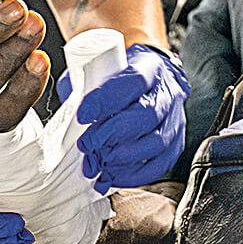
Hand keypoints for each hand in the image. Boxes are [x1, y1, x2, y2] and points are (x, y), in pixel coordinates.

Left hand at [60, 44, 189, 191]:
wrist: (157, 81)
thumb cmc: (124, 77)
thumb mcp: (103, 68)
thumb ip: (83, 85)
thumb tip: (67, 111)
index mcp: (150, 67)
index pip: (133, 81)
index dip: (106, 100)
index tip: (82, 116)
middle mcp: (168, 93)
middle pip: (147, 114)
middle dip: (113, 133)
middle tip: (88, 144)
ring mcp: (175, 120)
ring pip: (157, 142)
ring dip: (123, 157)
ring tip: (99, 162)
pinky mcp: (176, 143)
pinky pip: (160, 164)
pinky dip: (134, 175)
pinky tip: (113, 176)